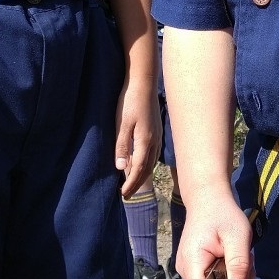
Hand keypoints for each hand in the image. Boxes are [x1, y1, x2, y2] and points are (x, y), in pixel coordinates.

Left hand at [115, 81, 161, 197]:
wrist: (143, 83)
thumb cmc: (130, 101)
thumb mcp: (122, 123)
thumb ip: (122, 146)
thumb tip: (121, 168)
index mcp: (145, 141)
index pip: (138, 169)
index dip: (131, 183)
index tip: (123, 194)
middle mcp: (154, 141)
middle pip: (147, 169)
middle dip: (137, 183)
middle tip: (127, 195)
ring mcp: (157, 136)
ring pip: (151, 162)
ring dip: (142, 175)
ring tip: (133, 183)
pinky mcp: (156, 130)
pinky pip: (152, 153)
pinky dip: (146, 164)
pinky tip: (141, 164)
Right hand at [176, 190, 254, 278]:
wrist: (208, 198)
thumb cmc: (223, 214)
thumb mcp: (238, 237)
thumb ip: (238, 265)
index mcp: (192, 262)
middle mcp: (185, 269)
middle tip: (248, 265)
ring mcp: (188, 268)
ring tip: (242, 258)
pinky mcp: (194, 266)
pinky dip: (227, 274)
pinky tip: (234, 259)